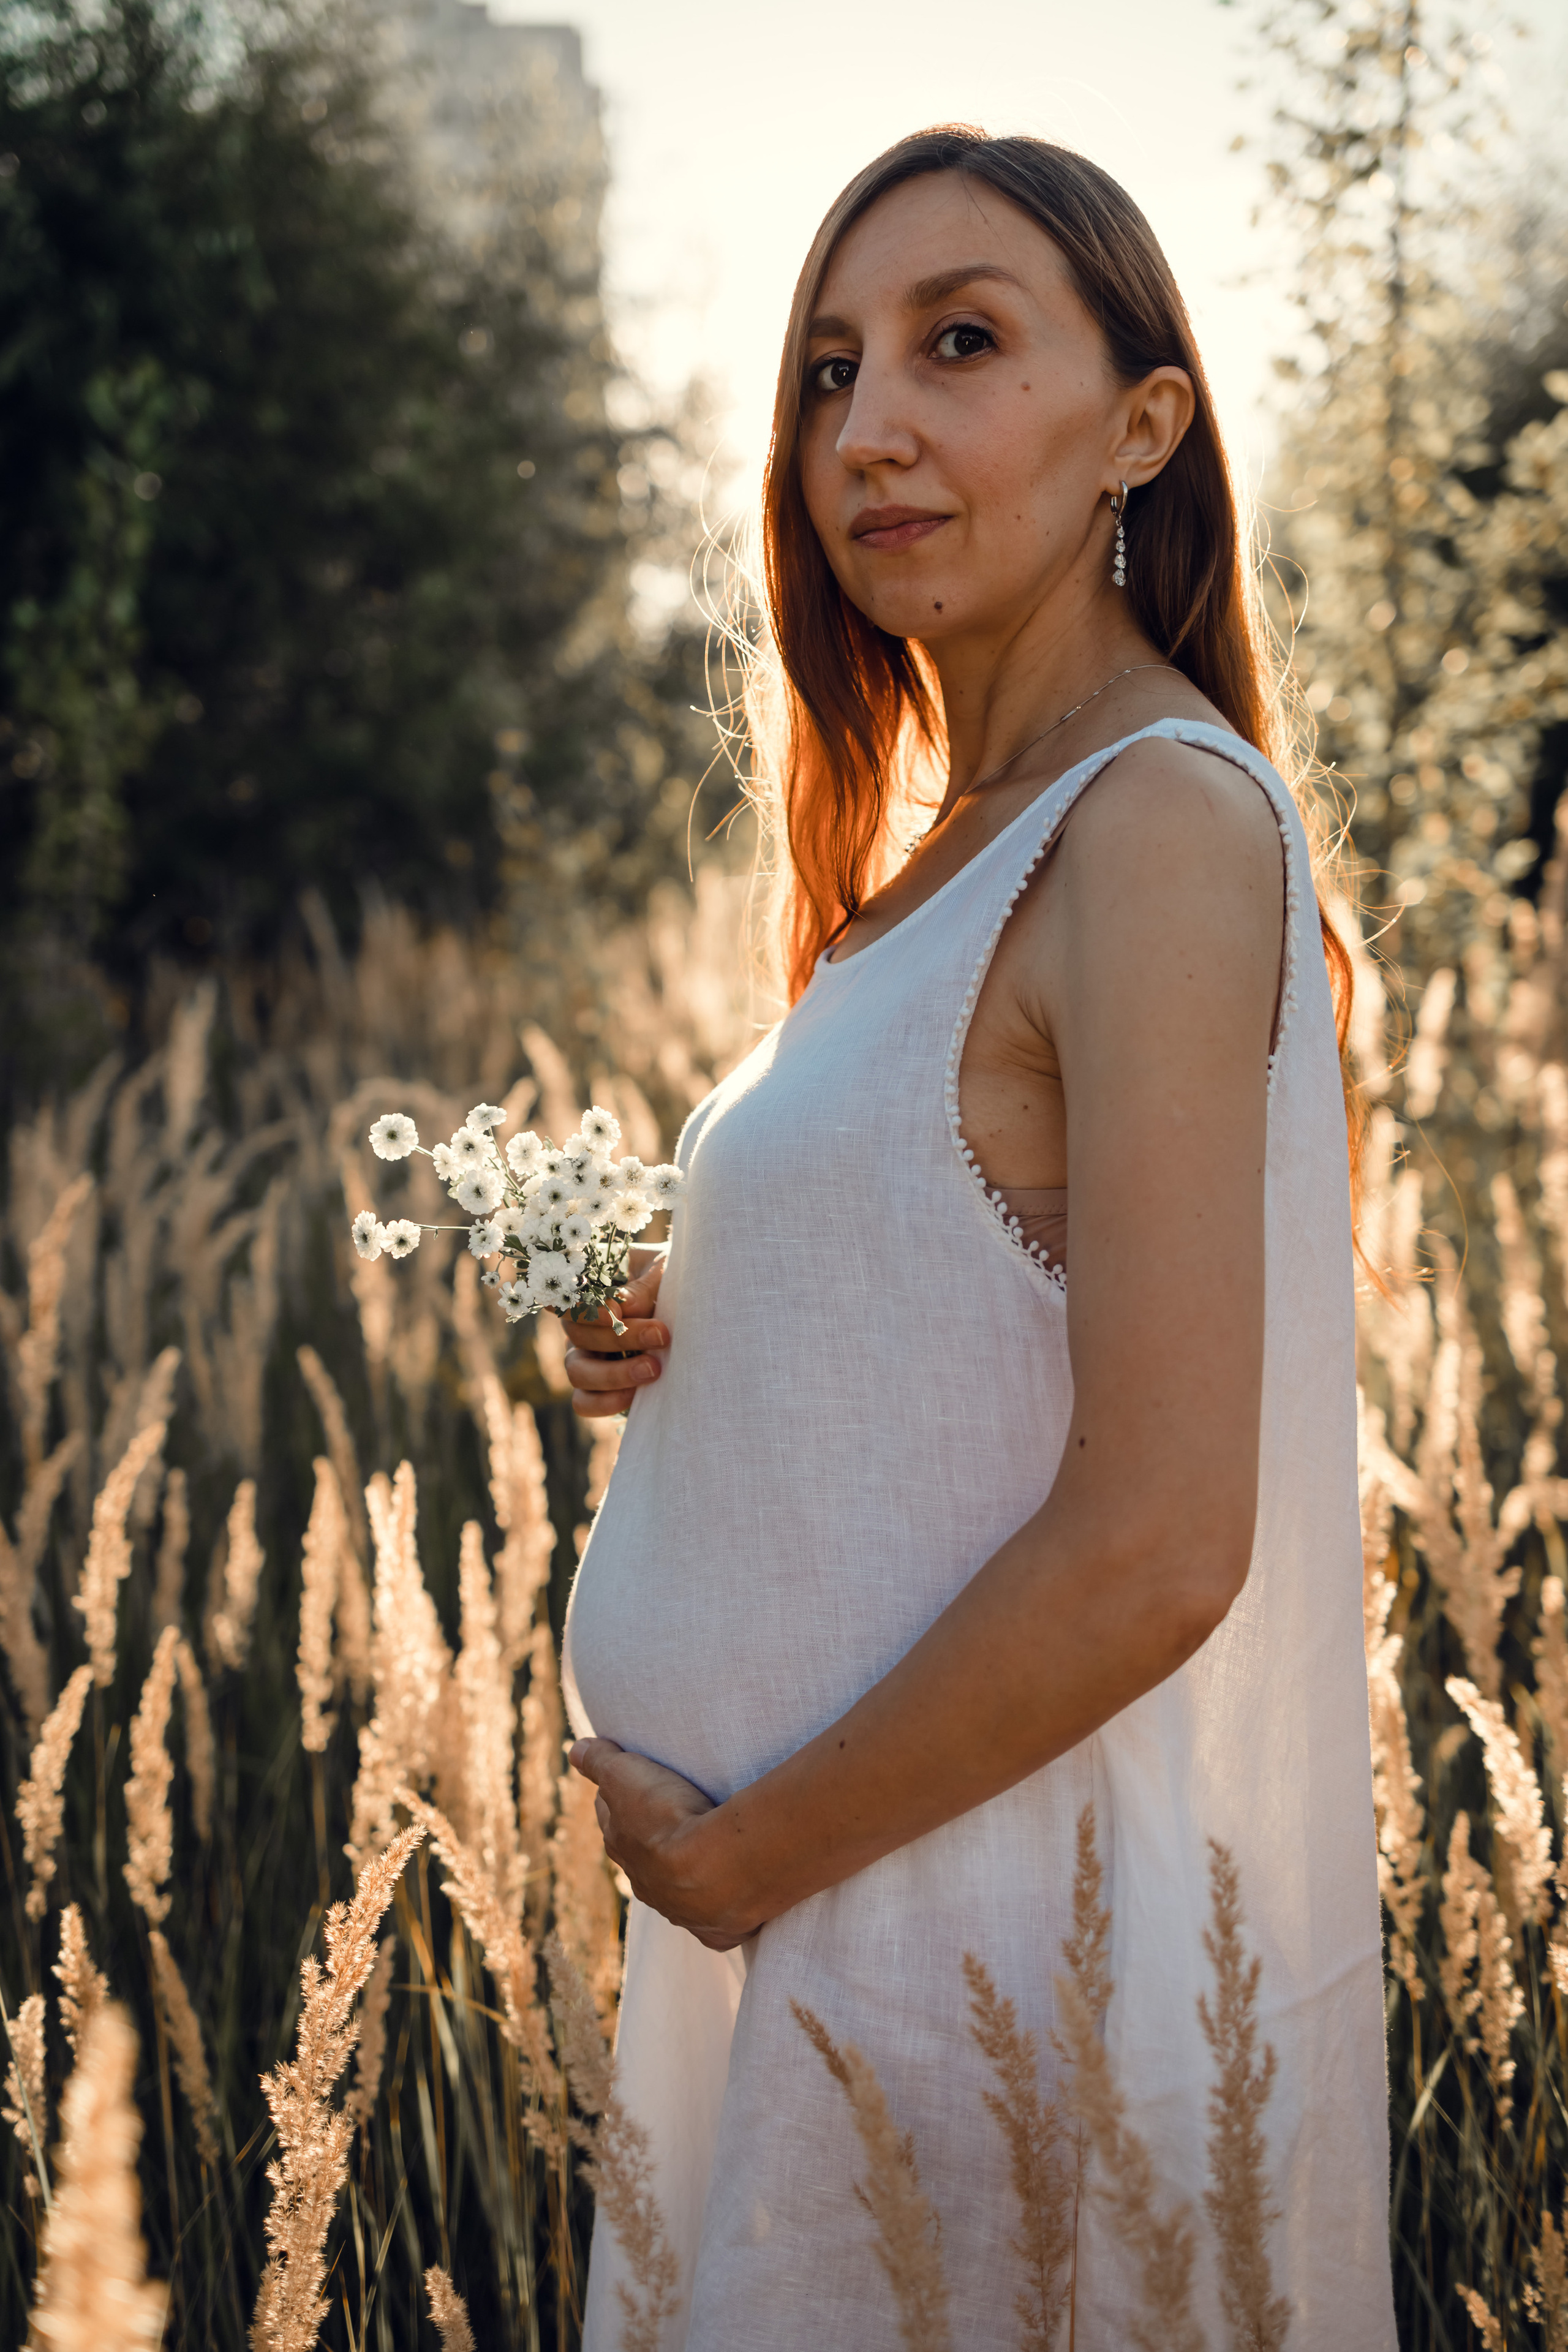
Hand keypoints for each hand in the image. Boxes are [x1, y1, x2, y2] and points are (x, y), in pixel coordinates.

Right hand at [562, 1248, 668, 1420]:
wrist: (687, 1307)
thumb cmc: (667, 1280)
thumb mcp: (661, 1271)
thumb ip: (643, 1285)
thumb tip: (625, 1306)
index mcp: (587, 1291)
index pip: (566, 1298)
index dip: (584, 1309)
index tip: (616, 1314)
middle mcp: (579, 1325)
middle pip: (578, 1335)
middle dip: (620, 1338)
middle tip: (660, 1335)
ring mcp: (584, 1357)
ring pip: (578, 1372)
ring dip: (614, 1373)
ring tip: (653, 1369)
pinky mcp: (597, 1388)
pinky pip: (584, 1402)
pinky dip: (604, 1402)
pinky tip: (634, 1395)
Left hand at [567, 1738, 759, 1950]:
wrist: (715, 1867)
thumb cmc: (669, 1817)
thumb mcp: (626, 1775)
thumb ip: (599, 1761)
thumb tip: (574, 1750)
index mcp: (622, 1847)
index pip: (612, 1820)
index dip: (618, 1802)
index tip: (626, 1788)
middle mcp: (646, 1884)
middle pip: (640, 1858)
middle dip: (647, 1842)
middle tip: (664, 1821)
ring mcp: (680, 1910)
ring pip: (674, 1891)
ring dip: (682, 1877)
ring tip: (701, 1858)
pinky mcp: (715, 1929)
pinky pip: (712, 1922)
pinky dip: (716, 1914)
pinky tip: (726, 1906)